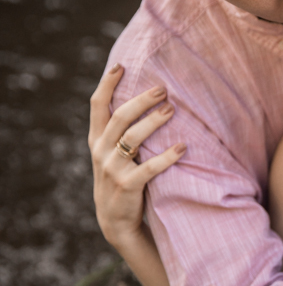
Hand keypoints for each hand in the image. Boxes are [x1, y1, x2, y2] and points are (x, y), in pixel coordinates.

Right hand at [88, 64, 184, 246]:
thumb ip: (121, 132)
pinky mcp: (128, 186)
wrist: (116, 221)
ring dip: (153, 122)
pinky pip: (149, 168)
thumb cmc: (123, 179)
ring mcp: (112, 169)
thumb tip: (145, 100)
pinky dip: (167, 157)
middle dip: (140, 100)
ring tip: (172, 109)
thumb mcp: (113, 154)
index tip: (120, 65)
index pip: (97, 106)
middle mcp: (101, 151)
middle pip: (119, 117)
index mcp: (97, 140)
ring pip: (132, 138)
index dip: (107, 84)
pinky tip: (183, 147)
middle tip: (163, 89)